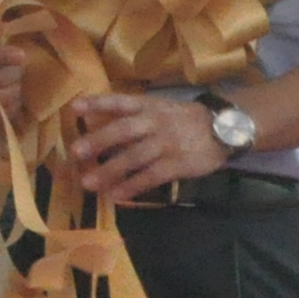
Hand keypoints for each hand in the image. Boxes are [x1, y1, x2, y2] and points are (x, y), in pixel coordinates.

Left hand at [71, 89, 233, 202]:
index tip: (74, 108)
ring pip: (135, 156)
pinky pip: (152, 176)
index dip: (98, 103)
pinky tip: (117, 196)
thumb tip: (94, 121)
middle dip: (99, 140)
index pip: (120, 102)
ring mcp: (167, 143)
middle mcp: (155, 122)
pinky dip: (134, 186)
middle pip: (124, 130)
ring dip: (110, 170)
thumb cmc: (182, 119)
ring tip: (89, 183)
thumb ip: (130, 116)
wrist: (223, 129)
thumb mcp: (158, 109)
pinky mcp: (178, 164)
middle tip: (75, 152)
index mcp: (149, 106)